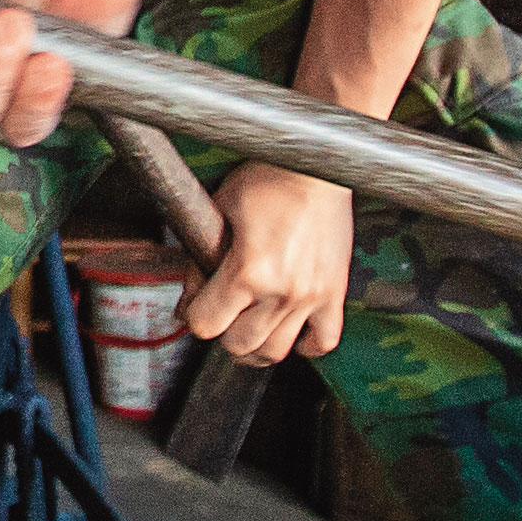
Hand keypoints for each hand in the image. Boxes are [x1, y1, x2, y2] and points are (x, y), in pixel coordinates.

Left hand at [185, 166, 354, 362]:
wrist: (317, 169)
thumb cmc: (268, 179)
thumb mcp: (219, 211)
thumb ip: (200, 260)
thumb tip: (187, 300)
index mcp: (248, 271)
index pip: (206, 324)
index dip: (193, 316)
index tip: (195, 307)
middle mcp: (281, 291)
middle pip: (238, 345)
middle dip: (222, 333)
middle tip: (221, 317)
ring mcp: (311, 297)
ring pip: (275, 351)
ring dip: (256, 347)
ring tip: (248, 331)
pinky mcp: (334, 293)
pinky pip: (323, 342)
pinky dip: (306, 346)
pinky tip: (291, 333)